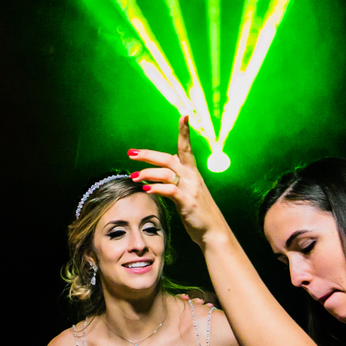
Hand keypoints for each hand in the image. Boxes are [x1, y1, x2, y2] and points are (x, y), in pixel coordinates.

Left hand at [127, 114, 227, 246]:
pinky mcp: (187, 201)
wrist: (213, 231)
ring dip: (147, 173)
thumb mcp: (189, 191)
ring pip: (166, 173)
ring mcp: (190, 188)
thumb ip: (177, 178)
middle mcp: (192, 177)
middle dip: (148, 154)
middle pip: (168, 158)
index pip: (186, 147)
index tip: (184, 115)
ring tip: (133, 177)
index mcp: (192, 172)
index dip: (184, 131)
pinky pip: (169, 190)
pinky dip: (156, 188)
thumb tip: (164, 168)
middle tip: (131, 152)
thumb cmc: (198, 211)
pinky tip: (146, 189)